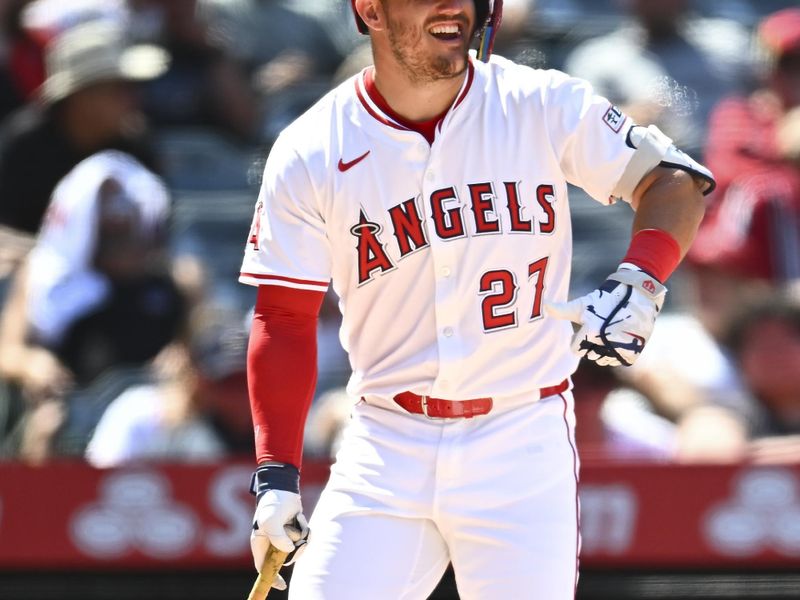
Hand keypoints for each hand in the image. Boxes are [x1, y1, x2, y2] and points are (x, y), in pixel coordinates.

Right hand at [250, 462, 308, 591]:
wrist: (283, 488)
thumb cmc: (272, 503)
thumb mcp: (271, 520)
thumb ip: (277, 537)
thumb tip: (288, 551)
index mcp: (259, 543)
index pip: (262, 567)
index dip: (271, 578)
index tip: (281, 585)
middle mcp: (271, 543)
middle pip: (284, 559)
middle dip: (294, 550)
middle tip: (298, 538)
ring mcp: (283, 537)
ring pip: (297, 548)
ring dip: (301, 536)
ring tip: (296, 522)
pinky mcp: (294, 531)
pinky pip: (304, 538)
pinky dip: (306, 529)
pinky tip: (300, 518)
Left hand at [545, 268, 665, 366]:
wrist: (636, 295)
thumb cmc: (604, 300)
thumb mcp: (581, 305)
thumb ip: (561, 310)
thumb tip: (544, 305)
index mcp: (591, 333)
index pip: (575, 350)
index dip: (577, 340)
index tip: (584, 329)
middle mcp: (606, 343)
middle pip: (589, 355)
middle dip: (590, 345)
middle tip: (598, 330)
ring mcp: (621, 349)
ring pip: (603, 360)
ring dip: (603, 351)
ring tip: (608, 334)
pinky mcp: (633, 352)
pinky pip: (618, 361)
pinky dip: (617, 354)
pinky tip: (618, 339)